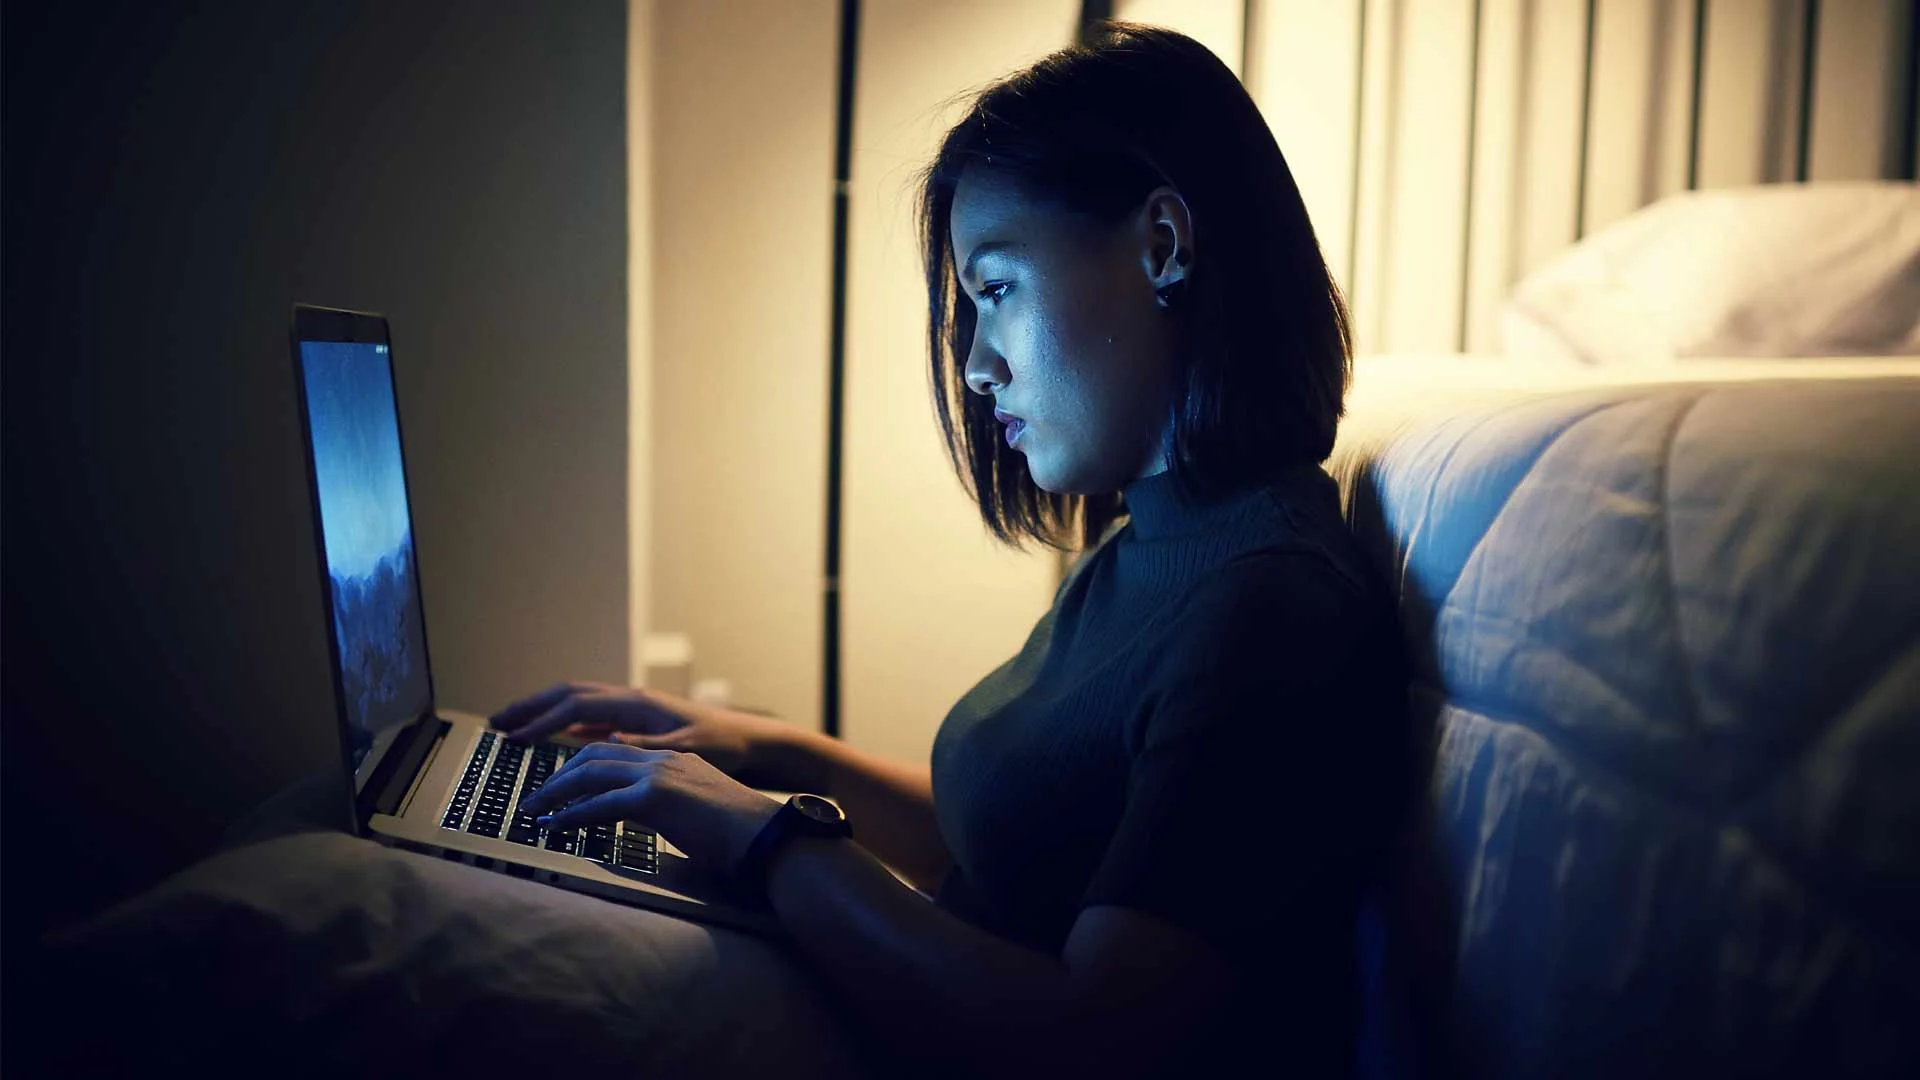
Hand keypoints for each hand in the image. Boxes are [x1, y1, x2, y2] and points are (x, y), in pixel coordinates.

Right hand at [489, 681, 788, 781]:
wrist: (753, 741)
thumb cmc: (724, 747)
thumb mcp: (686, 750)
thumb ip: (646, 745)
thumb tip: (607, 739)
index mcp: (637, 704)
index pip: (575, 708)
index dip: (541, 722)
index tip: (511, 738)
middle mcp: (631, 699)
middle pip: (568, 694)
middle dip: (530, 706)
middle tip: (495, 722)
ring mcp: (633, 708)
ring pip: (578, 702)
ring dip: (544, 711)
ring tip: (514, 726)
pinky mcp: (639, 720)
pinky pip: (592, 715)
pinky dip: (566, 723)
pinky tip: (555, 739)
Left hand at [516, 742, 781, 872]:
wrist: (767, 839)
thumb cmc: (740, 837)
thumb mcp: (696, 813)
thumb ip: (668, 808)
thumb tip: (646, 821)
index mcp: (675, 760)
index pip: (615, 752)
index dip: (580, 766)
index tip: (558, 786)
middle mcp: (665, 759)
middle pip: (595, 756)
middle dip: (558, 776)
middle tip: (536, 799)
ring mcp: (660, 775)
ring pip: (591, 774)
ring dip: (556, 793)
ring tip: (534, 811)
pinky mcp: (657, 798)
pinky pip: (601, 804)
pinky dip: (572, 815)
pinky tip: (555, 826)